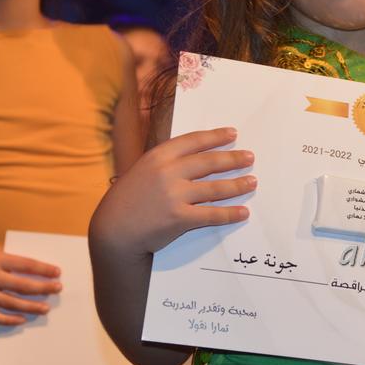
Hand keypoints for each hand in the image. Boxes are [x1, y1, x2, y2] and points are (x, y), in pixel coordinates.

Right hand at [0, 236, 60, 325]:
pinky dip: (8, 319)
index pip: (27, 265)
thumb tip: (34, 273)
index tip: (57, 273)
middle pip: (22, 285)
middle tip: (57, 289)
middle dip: (43, 288)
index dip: (44, 270)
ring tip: (45, 308)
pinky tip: (22, 319)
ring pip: (10, 303)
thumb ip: (9, 261)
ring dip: (30, 306)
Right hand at [90, 127, 255, 254]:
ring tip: (252, 182)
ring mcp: (174, 195)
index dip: (216, 136)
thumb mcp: (142, 170)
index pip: (194, 141)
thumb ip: (167, 162)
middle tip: (250, 157)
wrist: (112, 231)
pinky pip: (212, 214)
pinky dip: (230, 213)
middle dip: (233, 159)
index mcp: (158, 156)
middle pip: (210, 162)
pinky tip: (243, 212)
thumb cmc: (128, 200)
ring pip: (216, 188)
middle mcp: (168, 172)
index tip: (233, 134)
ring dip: (238, 185)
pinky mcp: (179, 218)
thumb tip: (198, 156)